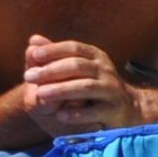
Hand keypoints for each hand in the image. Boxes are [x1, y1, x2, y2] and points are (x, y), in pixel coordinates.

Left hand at [18, 37, 144, 132]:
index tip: (35, 55)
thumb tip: (33, 40)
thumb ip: (55, 56)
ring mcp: (112, 91)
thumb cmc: (95, 86)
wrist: (128, 109)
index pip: (74, 48)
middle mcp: (106, 71)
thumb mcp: (78, 69)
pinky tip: (60, 115)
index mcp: (96, 58)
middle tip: (29, 77)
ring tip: (40, 94)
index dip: (54, 50)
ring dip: (62, 89)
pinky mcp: (115, 111)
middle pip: (78, 66)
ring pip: (86, 87)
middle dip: (52, 70)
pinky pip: (95, 111)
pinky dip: (76, 113)